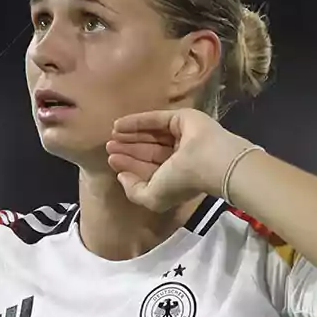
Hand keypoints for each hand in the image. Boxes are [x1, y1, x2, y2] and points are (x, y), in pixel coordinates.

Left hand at [106, 109, 253, 212]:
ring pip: (151, 135)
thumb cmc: (181, 182)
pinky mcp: (183, 118)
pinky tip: (118, 125)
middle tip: (108, 147)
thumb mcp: (152, 197)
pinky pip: (155, 119)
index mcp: (176, 176)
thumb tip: (121, 177)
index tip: (111, 160)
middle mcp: (180, 156)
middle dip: (128, 150)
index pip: (149, 168)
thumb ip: (134, 191)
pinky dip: (136, 121)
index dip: (130, 165)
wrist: (208, 161)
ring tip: (111, 137)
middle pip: (148, 151)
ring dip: (130, 135)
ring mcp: (182, 136)